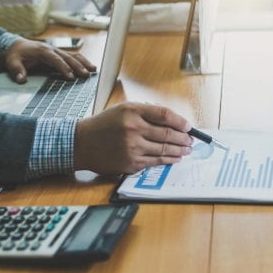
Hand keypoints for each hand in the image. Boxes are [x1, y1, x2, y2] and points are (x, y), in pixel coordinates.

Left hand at [5, 38, 95, 83]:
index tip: (70, 76)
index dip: (63, 68)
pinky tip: (89, 67)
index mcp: (42, 51)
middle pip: (68, 57)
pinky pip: (73, 56)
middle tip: (86, 75)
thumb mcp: (11, 62)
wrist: (15, 45)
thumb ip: (17, 71)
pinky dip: (82, 61)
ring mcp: (57, 51)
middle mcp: (52, 49)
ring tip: (93, 70)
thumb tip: (21, 79)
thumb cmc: (15, 54)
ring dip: (83, 62)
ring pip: (73, 55)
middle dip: (78, 66)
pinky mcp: (59, 54)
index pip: (55, 59)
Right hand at [73, 102, 193, 174]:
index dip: (180, 121)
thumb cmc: (104, 125)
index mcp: (132, 111)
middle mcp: (133, 128)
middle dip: (183, 138)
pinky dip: (168, 160)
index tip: (188, 126)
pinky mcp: (131, 162)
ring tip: (187, 149)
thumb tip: (172, 121)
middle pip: (167, 133)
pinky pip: (155, 161)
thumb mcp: (123, 109)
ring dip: (179, 150)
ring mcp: (132, 147)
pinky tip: (175, 158)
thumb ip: (146, 112)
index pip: (164, 115)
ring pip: (163, 149)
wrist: (81, 143)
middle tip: (191, 140)